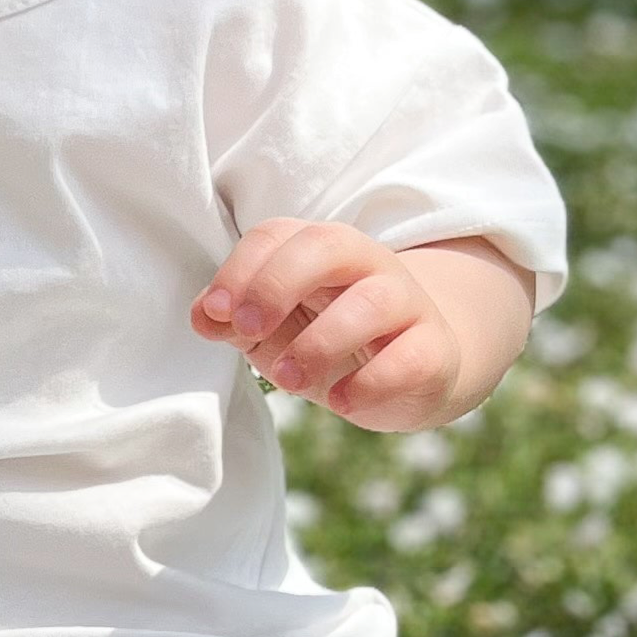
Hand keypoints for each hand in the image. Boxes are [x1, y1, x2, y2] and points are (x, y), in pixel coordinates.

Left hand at [192, 220, 474, 431]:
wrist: (411, 368)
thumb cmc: (328, 338)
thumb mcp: (274, 327)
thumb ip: (236, 319)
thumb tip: (204, 316)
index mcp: (319, 249)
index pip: (276, 236)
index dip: (241, 270)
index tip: (218, 314)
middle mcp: (366, 264)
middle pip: (327, 246)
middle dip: (277, 285)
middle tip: (247, 329)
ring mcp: (406, 303)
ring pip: (370, 303)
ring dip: (319, 343)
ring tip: (287, 378)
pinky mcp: (433, 350)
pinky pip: (408, 357)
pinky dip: (370, 382)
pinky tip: (340, 401)